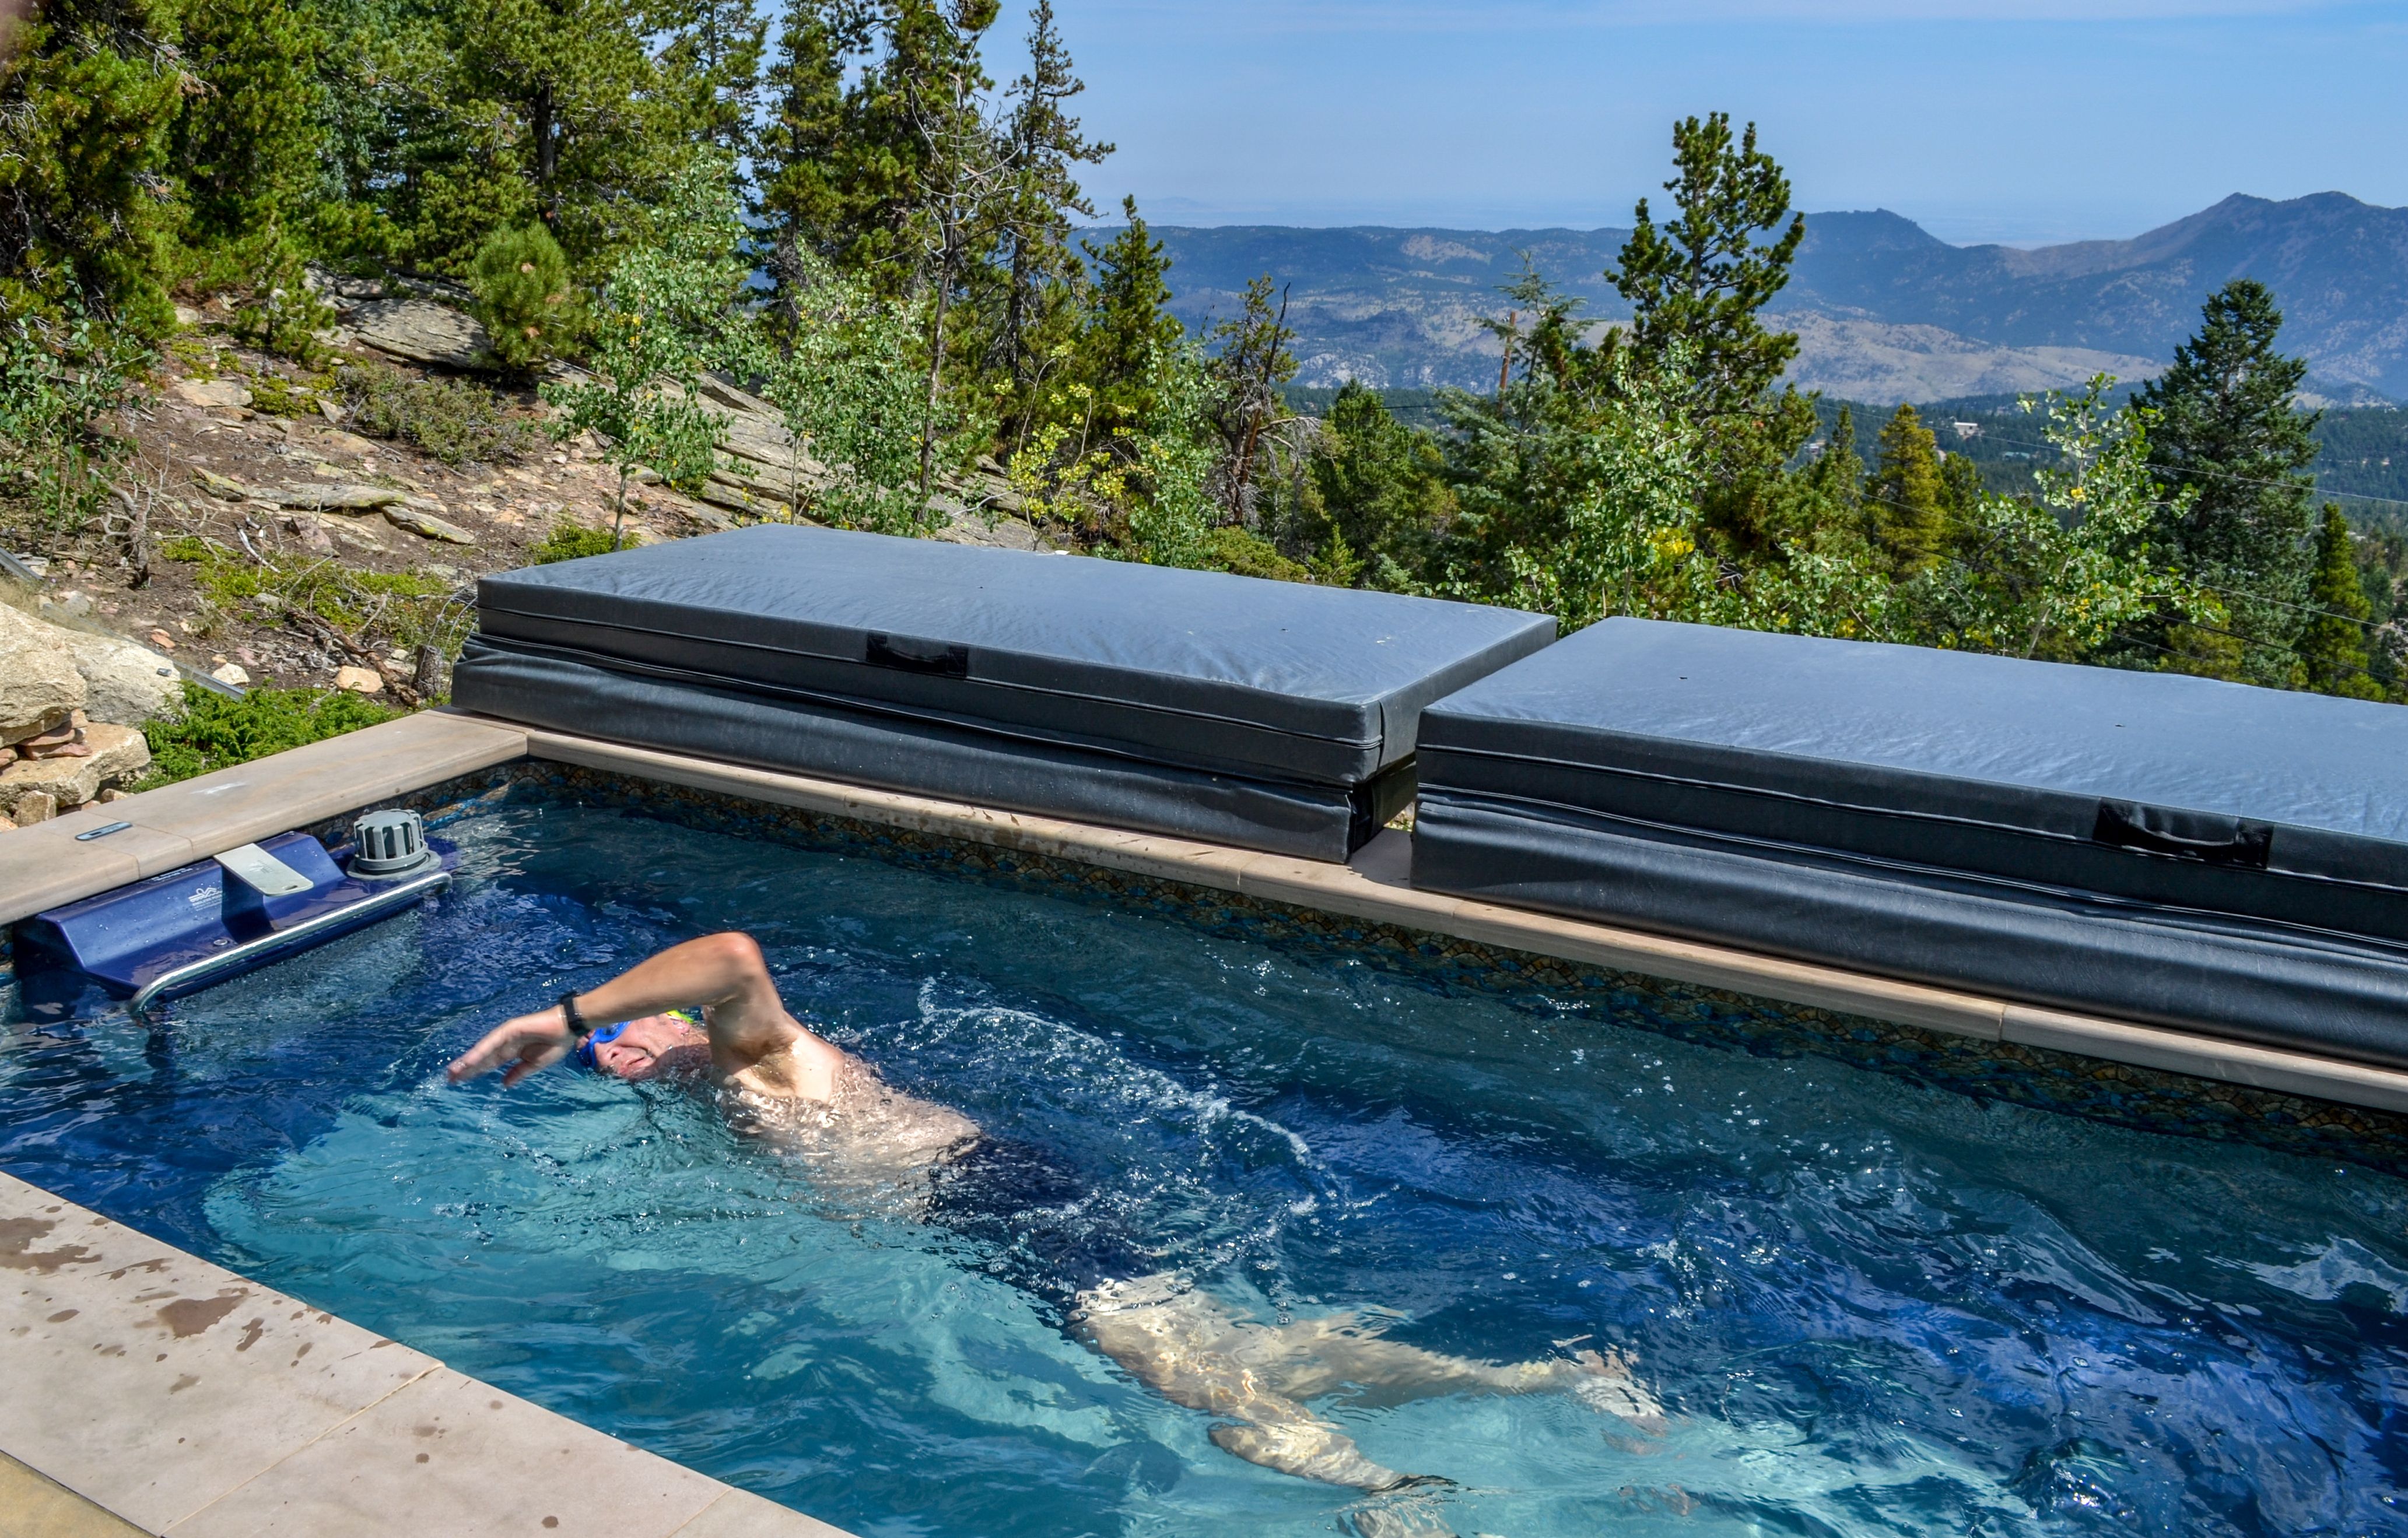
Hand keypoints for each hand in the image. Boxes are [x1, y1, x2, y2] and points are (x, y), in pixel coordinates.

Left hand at [448, 1006, 575, 1087]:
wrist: (568, 1028)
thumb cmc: (555, 1044)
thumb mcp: (534, 1065)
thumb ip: (518, 1073)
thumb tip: (504, 1084)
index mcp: (510, 1052)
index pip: (488, 1064)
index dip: (474, 1072)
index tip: (459, 1082)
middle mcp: (504, 1044)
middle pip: (481, 1058)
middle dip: (466, 1069)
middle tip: (449, 1079)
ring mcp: (505, 1036)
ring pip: (482, 1051)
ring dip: (467, 1061)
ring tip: (452, 1071)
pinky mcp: (508, 1030)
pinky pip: (491, 1044)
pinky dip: (479, 1053)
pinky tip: (468, 1062)